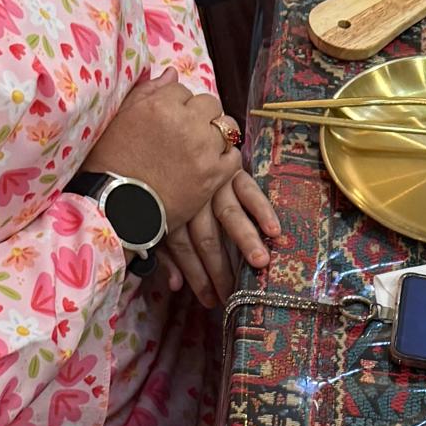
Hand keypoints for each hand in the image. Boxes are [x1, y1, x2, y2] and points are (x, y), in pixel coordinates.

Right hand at [85, 70, 238, 233]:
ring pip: (226, 127)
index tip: (167, 119)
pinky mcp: (214, 175)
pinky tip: (209, 164)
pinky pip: (233, 156)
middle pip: (209, 104)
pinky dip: (224, 158)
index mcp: (159, 106)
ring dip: (216, 133)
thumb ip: (147, 92)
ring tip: (200, 147)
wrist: (118, 206)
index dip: (175, 104)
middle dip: (200, 114)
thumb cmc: (111, 162)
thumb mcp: (120, 119)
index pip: (181, 89)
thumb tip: (173, 73)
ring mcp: (203, 150)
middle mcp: (185, 123)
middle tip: (186, 132)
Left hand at [158, 170, 280, 308]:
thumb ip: (162, 249)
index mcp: (169, 207)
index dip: (195, 277)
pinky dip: (262, 208)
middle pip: (207, 238)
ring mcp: (212, 182)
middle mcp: (191, 197)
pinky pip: (248, 189)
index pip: (181, 249)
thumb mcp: (151, 211)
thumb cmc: (155, 174)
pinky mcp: (230, 168)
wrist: (166, 124)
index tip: (210, 301)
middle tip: (235, 294)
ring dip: (246, 240)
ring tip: (261, 263)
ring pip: (229, 215)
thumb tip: (174, 286)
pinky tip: (274, 229)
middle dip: (221, 269)